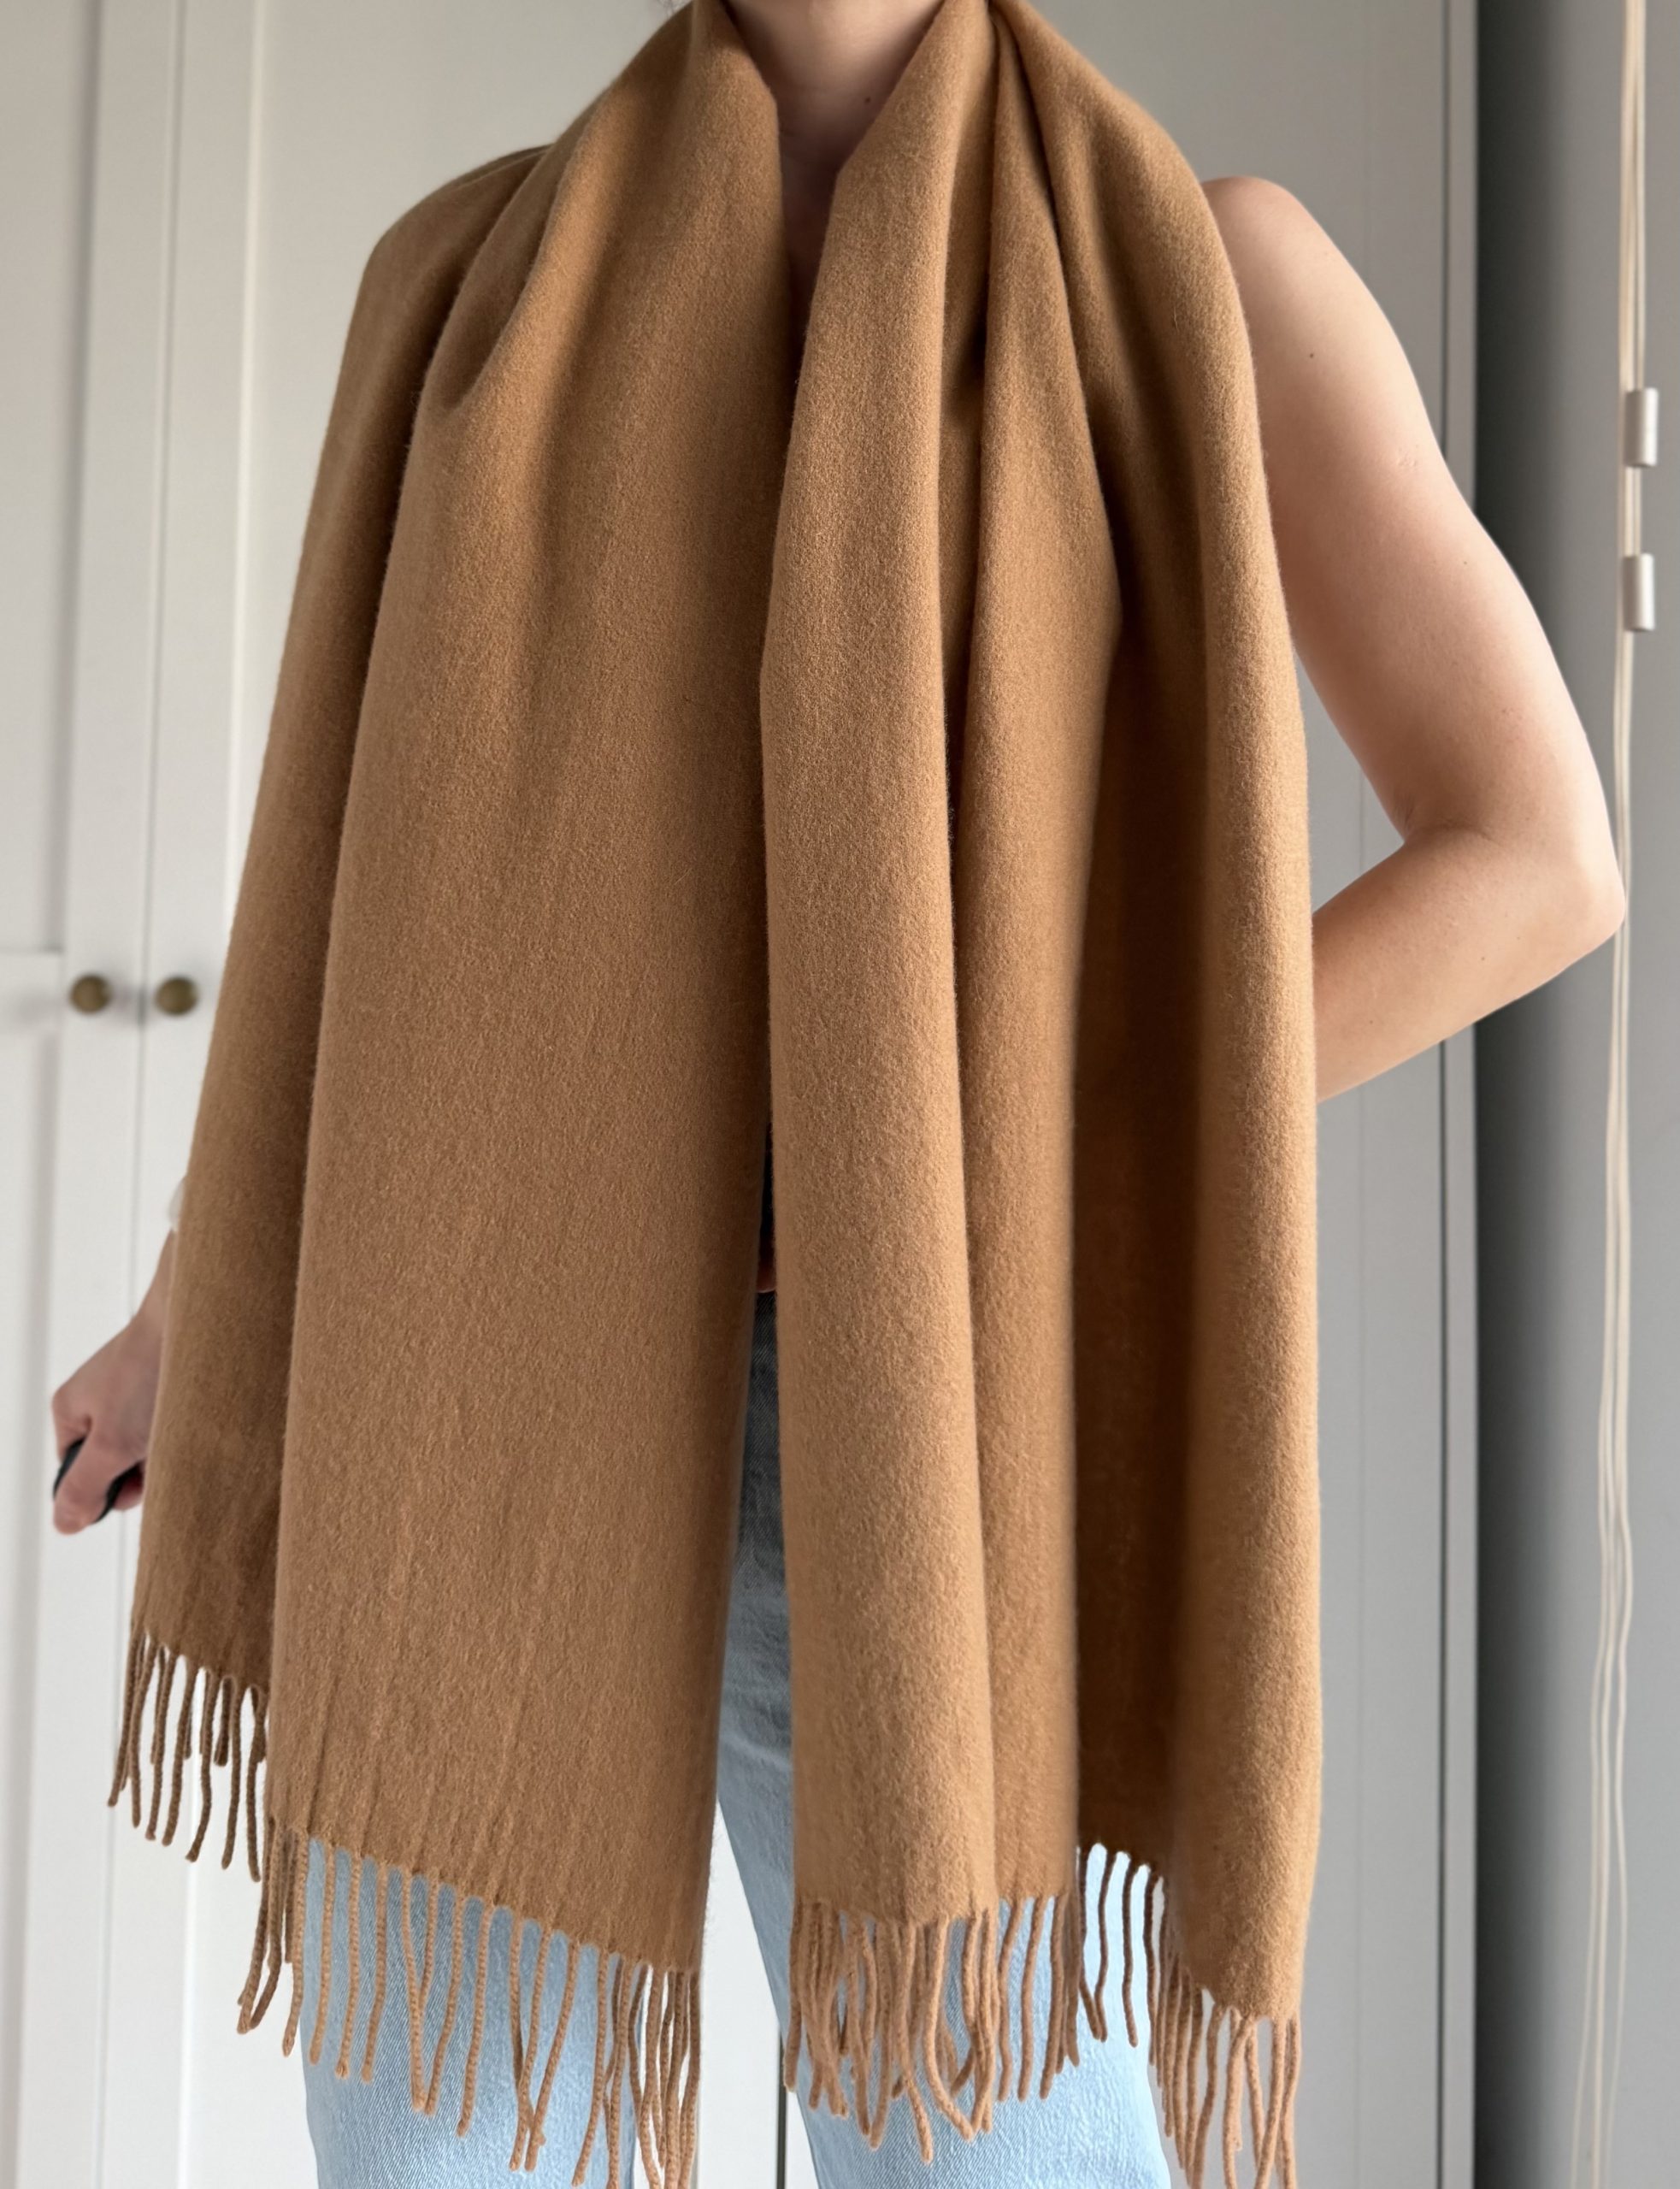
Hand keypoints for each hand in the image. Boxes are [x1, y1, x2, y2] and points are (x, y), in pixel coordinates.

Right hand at [50, 1233, 173, 1533]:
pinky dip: (186, 1429)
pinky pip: (174, 1422)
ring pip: (149, 1443)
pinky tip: (200, 1422)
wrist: (201, 1314)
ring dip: (168, 1448)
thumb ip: (85, 1487)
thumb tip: (65, 1525)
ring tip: (184, 1429)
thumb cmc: (150, 1373)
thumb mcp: (112, 1443)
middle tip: (163, 1452)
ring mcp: (137, 1388)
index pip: (77, 1473)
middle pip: (116, 1461)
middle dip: (142, 1468)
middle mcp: (101, 1398)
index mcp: (72, 1409)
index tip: (132, 1481)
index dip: (105, 1489)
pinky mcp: (171, 1382)